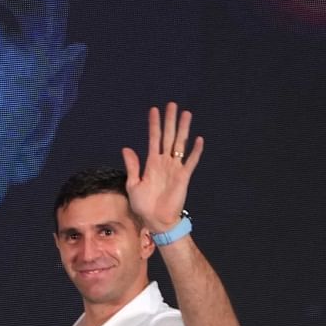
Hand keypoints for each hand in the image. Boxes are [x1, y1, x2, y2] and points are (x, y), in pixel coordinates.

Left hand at [121, 101, 204, 233]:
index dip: (154, 124)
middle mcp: (164, 162)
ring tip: (186, 114)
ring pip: (180, 144)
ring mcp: (175, 168)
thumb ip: (133, 166)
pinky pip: (190, 162)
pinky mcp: (184, 177)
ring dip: (183, 129)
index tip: (154, 110)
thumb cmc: (143, 205)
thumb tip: (126, 148)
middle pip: (168, 136)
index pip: (153, 139)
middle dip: (170, 121)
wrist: (156, 220)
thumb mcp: (133, 184)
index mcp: (151, 163)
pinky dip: (195, 151)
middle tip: (172, 104)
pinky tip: (198, 139)